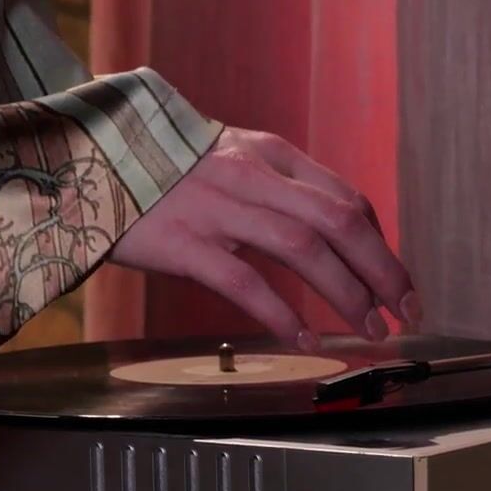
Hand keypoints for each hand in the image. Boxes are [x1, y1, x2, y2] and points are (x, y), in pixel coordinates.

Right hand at [107, 127, 420, 348]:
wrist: (86, 161)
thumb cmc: (161, 174)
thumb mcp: (229, 164)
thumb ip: (278, 190)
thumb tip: (331, 233)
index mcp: (268, 154)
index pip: (345, 198)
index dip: (381, 244)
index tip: (398, 282)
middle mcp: (251, 174)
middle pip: (339, 220)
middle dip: (382, 270)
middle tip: (404, 310)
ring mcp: (217, 207)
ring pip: (303, 248)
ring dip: (345, 293)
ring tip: (368, 327)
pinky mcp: (183, 242)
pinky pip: (245, 281)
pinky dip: (280, 312)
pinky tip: (303, 337)